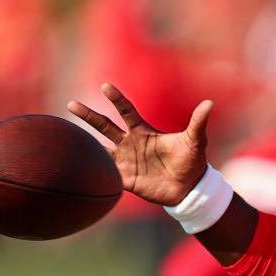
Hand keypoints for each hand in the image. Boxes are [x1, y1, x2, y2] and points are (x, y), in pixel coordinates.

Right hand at [68, 83, 213, 205]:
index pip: (126, 111)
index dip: (117, 99)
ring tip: (65, 136)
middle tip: (70, 104)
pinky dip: (94, 171)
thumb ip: (198, 123)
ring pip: (99, 149)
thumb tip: (210, 103)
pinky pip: (106, 174)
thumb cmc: (192, 161)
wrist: (189, 189)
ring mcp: (125, 161)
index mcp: (144, 131)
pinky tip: (77, 167)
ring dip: (85, 143)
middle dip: (88, 115)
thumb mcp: (195, 141)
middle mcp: (130, 143)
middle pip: (105, 126)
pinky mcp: (125, 180)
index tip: (106, 86)